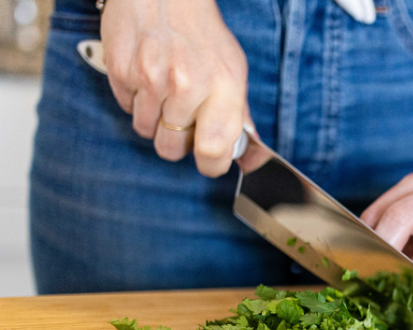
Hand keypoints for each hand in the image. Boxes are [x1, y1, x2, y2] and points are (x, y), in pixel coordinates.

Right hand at [101, 0, 248, 176]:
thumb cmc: (202, 32)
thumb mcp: (233, 69)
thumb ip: (237, 113)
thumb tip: (242, 155)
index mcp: (223, 87)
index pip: (214, 151)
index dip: (211, 165)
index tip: (210, 161)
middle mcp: (188, 85)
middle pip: (171, 149)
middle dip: (175, 142)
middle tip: (181, 119)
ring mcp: (151, 78)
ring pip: (145, 131)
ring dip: (153, 118)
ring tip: (164, 89)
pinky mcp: (121, 69)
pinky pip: (125, 107)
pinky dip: (134, 98)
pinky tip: (147, 74)